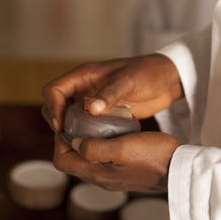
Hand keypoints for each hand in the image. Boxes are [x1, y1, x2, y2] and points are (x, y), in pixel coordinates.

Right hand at [42, 54, 183, 133]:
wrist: (168, 79)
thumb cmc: (148, 73)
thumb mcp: (129, 81)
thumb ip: (110, 94)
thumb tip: (89, 109)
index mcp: (84, 75)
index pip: (54, 90)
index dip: (53, 108)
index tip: (62, 126)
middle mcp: (84, 88)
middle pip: (56, 105)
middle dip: (57, 122)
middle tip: (68, 140)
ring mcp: (93, 101)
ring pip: (69, 117)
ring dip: (69, 130)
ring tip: (79, 145)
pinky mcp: (103, 113)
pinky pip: (85, 125)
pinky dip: (84, 135)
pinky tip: (92, 146)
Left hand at [52, 130, 179, 192]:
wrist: (179, 169)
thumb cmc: (153, 156)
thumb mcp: (122, 148)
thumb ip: (95, 148)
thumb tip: (74, 142)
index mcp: (97, 174)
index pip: (62, 161)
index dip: (58, 141)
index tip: (67, 121)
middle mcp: (101, 178)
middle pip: (73, 160)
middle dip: (70, 139)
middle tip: (77, 117)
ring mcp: (112, 176)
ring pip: (87, 157)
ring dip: (85, 140)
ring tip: (93, 120)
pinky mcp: (123, 171)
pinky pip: (102, 157)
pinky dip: (99, 143)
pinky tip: (111, 129)